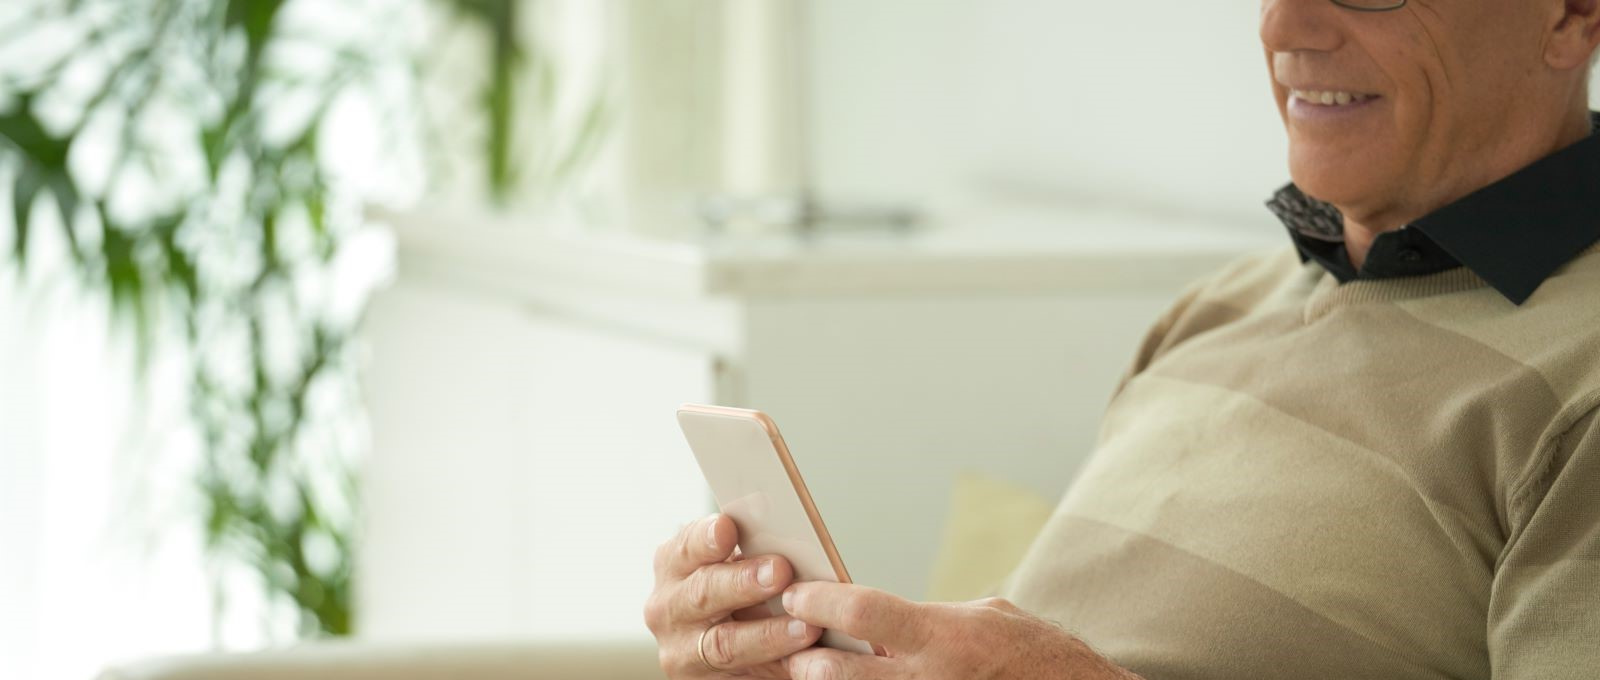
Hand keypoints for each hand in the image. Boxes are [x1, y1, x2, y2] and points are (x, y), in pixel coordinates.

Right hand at [644, 513, 825, 677]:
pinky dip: (775, 666)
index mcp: (673, 566)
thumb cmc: (735, 594)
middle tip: (779, 571)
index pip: (685, 548)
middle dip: (742, 582)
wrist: (730, 646)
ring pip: (723, 644)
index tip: (727, 528)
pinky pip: (742, 677)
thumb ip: (749, 553)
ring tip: (805, 626)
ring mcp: (682, 652)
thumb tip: (793, 539)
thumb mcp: (732, 566)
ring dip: (768, 634)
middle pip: (702, 594)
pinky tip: (802, 661)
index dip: (706, 539)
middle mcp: (668, 608)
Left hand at [779, 582, 1141, 679]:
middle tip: (789, 641)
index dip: (818, 600)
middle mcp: (931, 679)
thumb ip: (928, 620)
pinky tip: (852, 679)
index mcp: (945, 638)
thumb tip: (880, 624)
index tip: (797, 592)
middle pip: (837, 671)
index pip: (862, 611)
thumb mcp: (985, 619)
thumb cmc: (1037, 656)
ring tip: (814, 668)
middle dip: (804, 657)